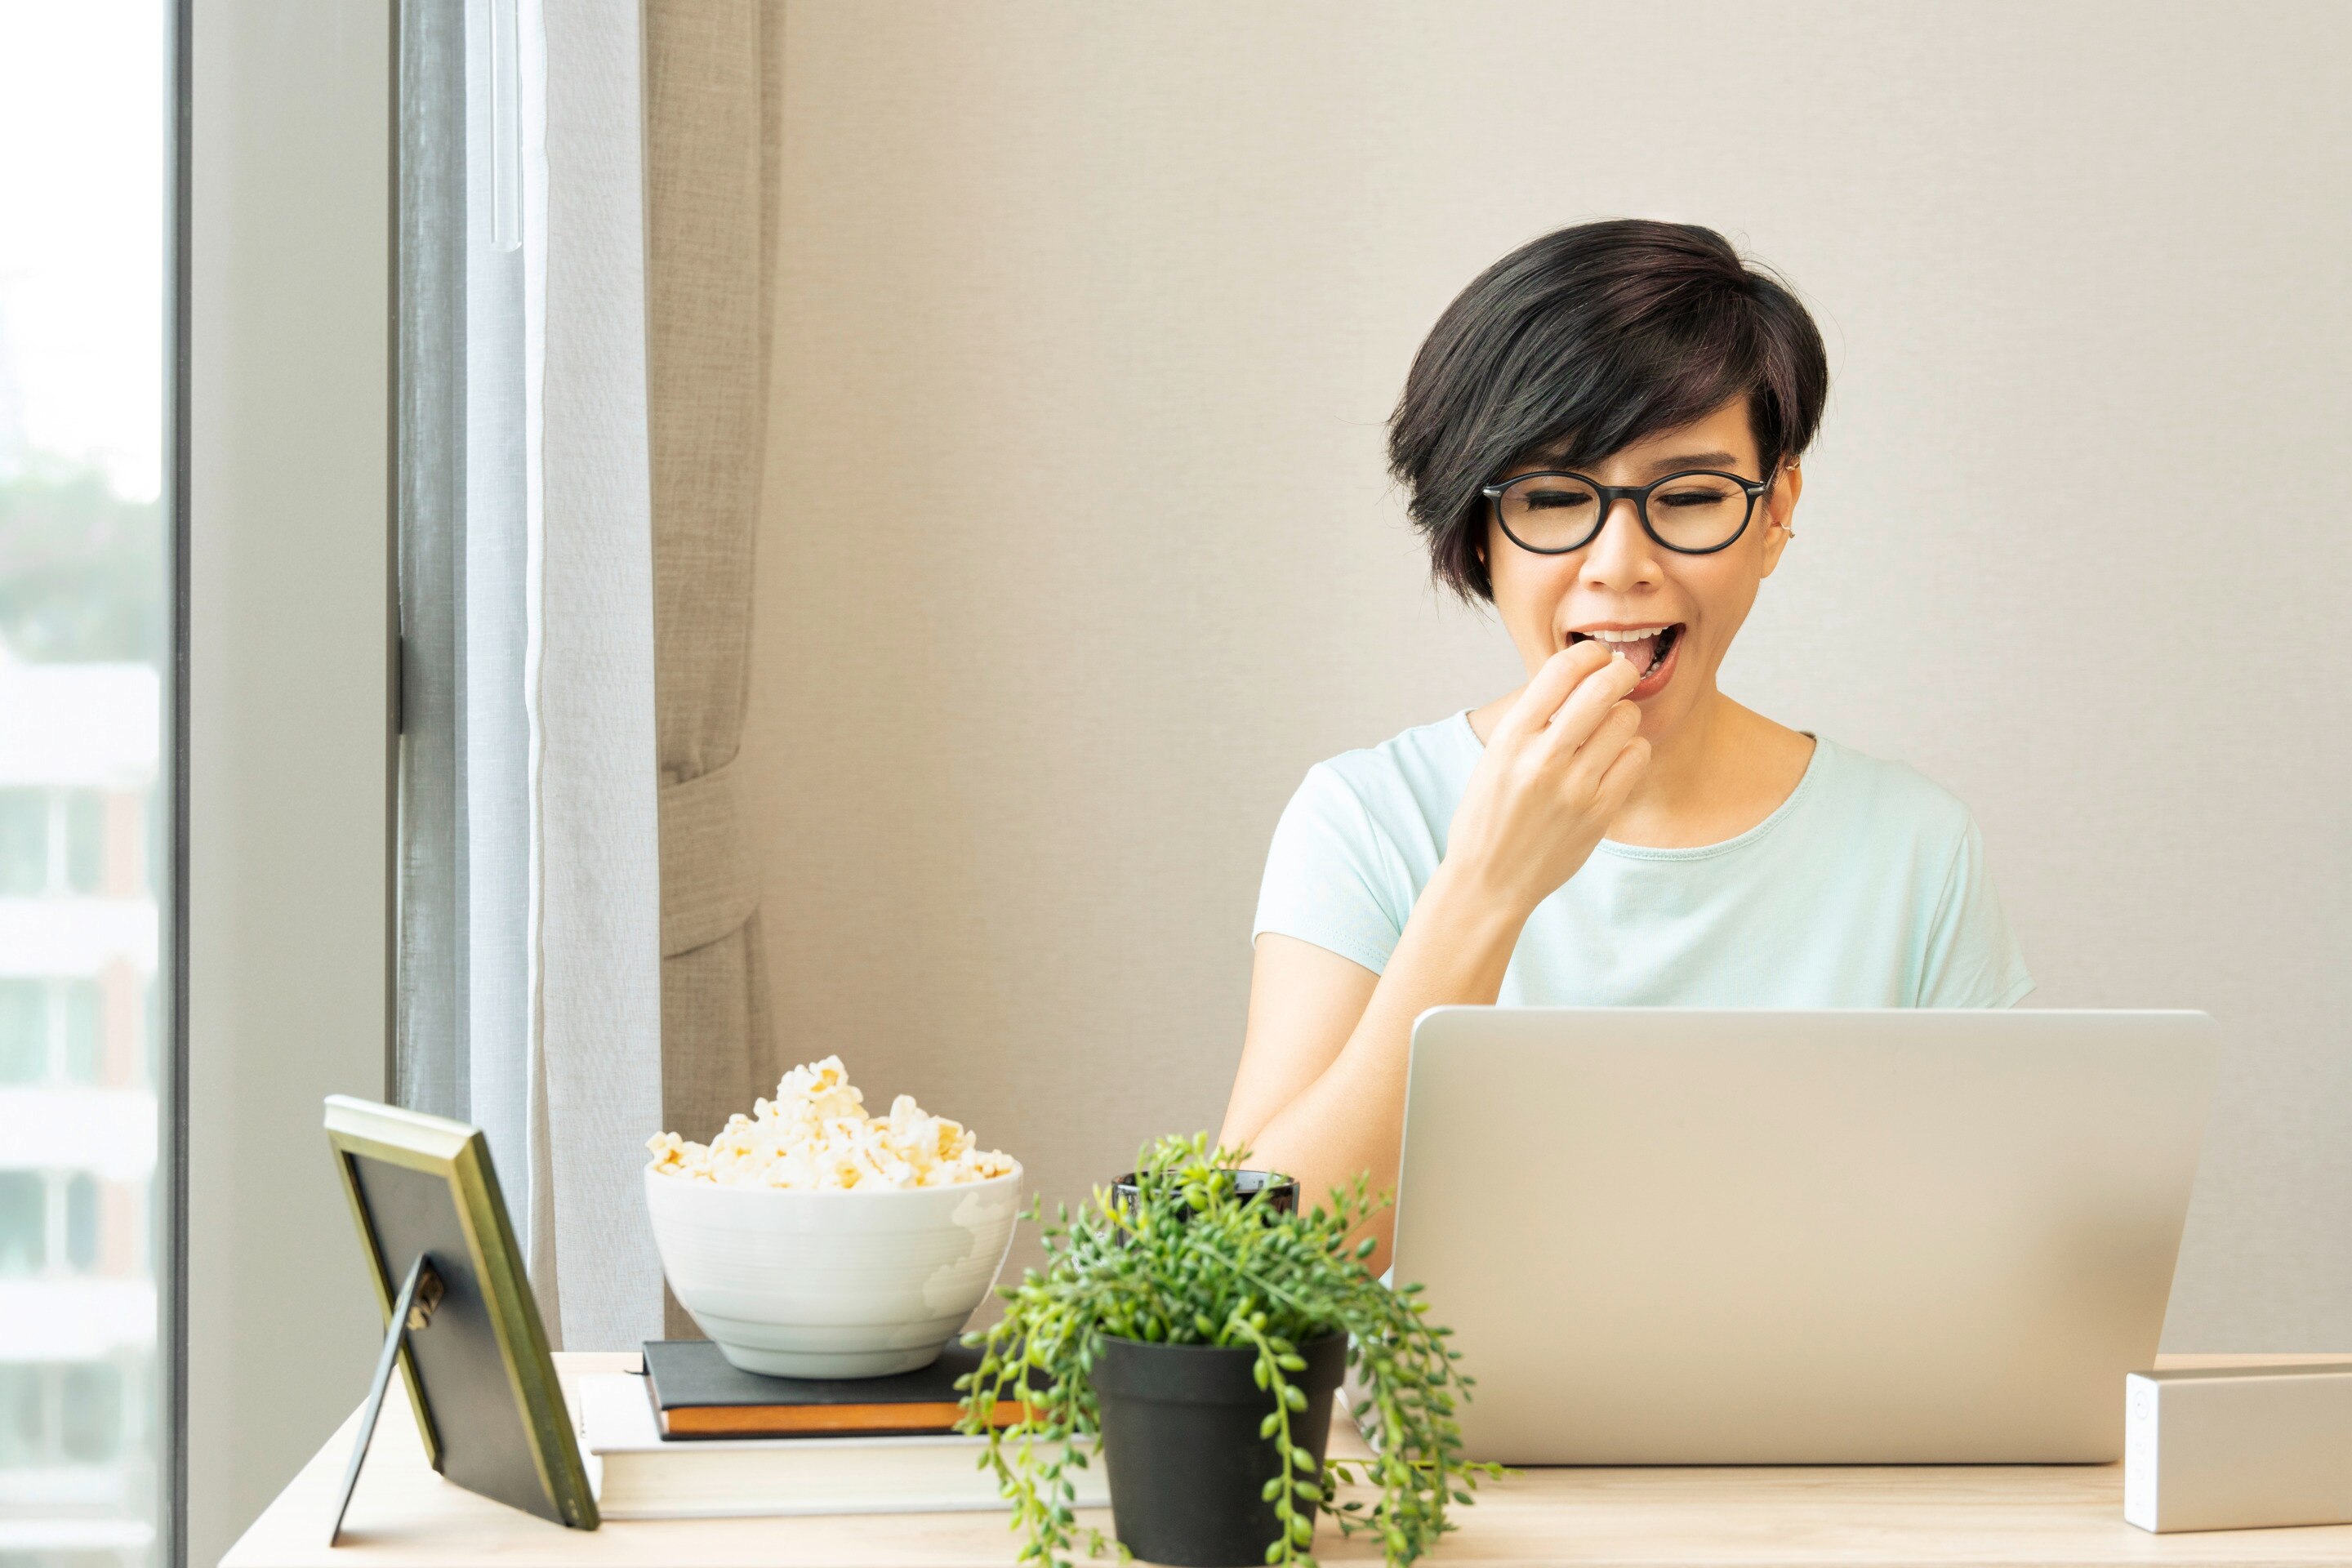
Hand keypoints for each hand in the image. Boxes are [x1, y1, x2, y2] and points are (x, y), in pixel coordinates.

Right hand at [1442, 643, 1650, 917]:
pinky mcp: (1598, 813)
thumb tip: (1580, 674)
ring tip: (1611, 727)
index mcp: (1510, 739)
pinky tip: (1614, 758)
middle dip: (1620, 671)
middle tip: (1622, 674)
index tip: (1595, 656)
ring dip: (1625, 714)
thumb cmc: (1489, 814)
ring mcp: (1574, 788)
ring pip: (1625, 720)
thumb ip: (1533, 719)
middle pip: (1602, 687)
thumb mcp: (1495, 757)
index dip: (1588, 652)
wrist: (1488, 881)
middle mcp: (1542, 759)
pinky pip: (1636, 757)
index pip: (1561, 670)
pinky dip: (1631, 749)